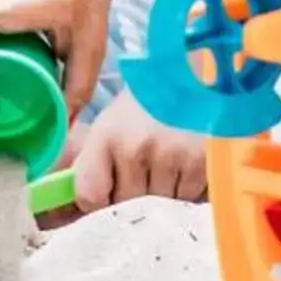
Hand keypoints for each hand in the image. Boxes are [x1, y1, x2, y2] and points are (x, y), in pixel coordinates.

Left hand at [72, 91, 203, 210]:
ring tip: (173, 163)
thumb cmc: (152, 102)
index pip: (89, 195)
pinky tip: (193, 163)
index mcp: (107, 135)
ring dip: (166, 196)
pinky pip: (190, 200)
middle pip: (127, 205)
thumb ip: (94, 162)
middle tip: (149, 168)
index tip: (109, 192)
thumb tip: (79, 204)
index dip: (99, 200)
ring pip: (160, 207)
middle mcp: (134, 147)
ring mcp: (170, 157)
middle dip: (136, 197)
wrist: (200, 73)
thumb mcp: (115, 123)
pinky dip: (191, 190)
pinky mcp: (202, 164)